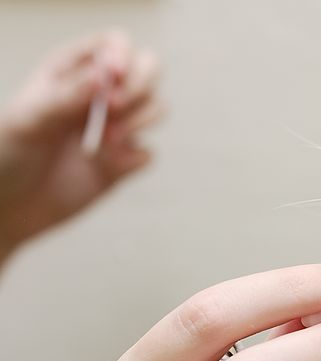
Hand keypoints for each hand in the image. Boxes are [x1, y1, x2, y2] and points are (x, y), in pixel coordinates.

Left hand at [0, 30, 161, 260]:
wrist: (8, 208)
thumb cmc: (6, 156)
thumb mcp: (28, 120)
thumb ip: (67, 96)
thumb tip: (104, 77)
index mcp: (71, 72)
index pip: (113, 43)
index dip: (121, 54)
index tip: (112, 78)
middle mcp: (98, 96)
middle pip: (148, 67)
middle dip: (141, 83)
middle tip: (116, 107)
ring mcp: (114, 129)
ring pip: (157, 106)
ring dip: (143, 120)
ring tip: (108, 141)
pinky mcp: (123, 163)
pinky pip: (149, 153)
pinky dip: (136, 157)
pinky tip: (109, 166)